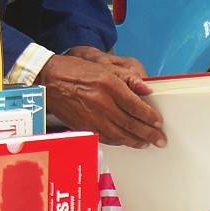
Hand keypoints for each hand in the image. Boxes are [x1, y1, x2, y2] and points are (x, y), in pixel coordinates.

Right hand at [36, 47, 163, 147]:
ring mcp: (91, 117)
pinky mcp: (83, 126)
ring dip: (135, 141)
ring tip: (146, 143)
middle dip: (148, 133)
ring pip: (119, 134)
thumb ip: (128, 78)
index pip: (135, 106)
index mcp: (108, 85)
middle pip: (130, 123)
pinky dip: (118, 141)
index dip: (150, 116)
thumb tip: (146, 90)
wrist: (49, 80)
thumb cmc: (76, 71)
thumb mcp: (104, 67)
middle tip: (160, 140)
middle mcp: (101, 103)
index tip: (159, 122)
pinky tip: (125, 141)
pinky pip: (105, 138)